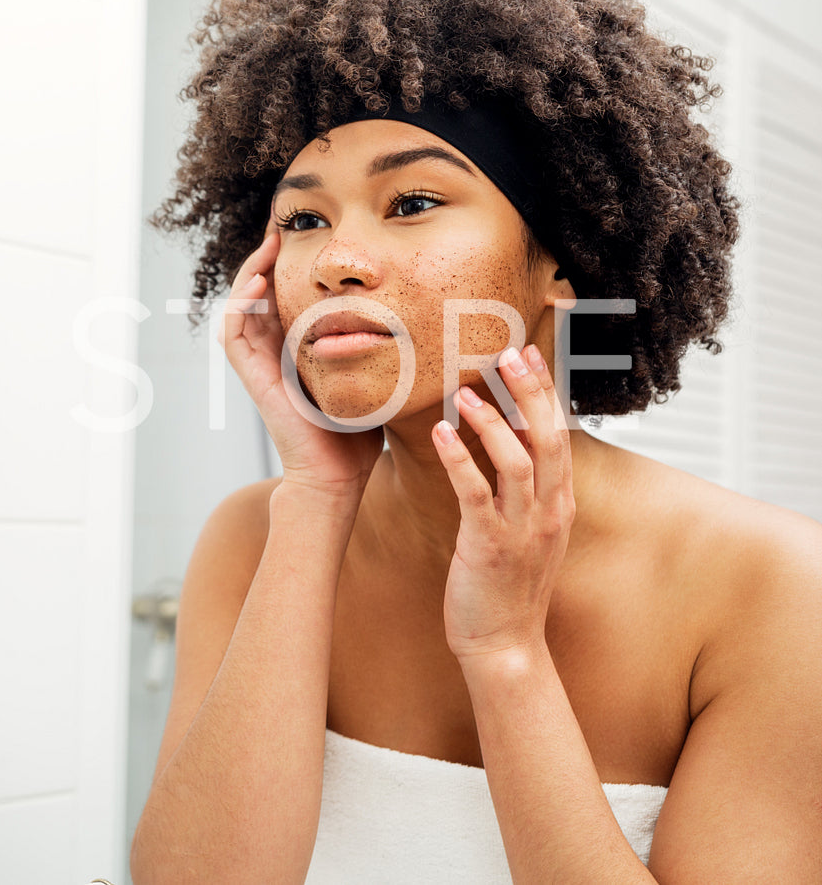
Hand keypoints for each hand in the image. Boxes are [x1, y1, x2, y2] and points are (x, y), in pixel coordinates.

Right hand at [218, 231, 383, 492]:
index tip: (311, 234)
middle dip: (268, 256)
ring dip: (250, 271)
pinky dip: (240, 304)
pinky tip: (259, 282)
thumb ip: (384, 348)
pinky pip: (233, 332)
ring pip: (241, 305)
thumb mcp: (374, 375)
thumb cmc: (358, 436)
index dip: (291, 264)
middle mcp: (274, 353)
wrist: (336, 477)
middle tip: (284, 224)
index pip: (286, 296)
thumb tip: (424, 317)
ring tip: (270, 243)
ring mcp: (260, 365)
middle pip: (259, 292)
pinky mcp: (253, 378)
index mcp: (297, 350)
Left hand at [435, 343, 573, 661]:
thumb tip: (508, 436)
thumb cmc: (508, 585)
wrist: (505, 645)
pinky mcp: (488, 547)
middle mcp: (549, 512)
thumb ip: (526, 487)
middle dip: (530, 392)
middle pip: (547, 439)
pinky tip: (440, 434)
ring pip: (516, 462)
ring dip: (491, 422)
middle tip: (508, 353)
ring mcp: (522, 531)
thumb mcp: (528, 530)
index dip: (546, 392)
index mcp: (560, 504)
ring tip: (465, 392)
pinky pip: (476, 494)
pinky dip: (459, 460)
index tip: (529, 355)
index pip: (559, 435)